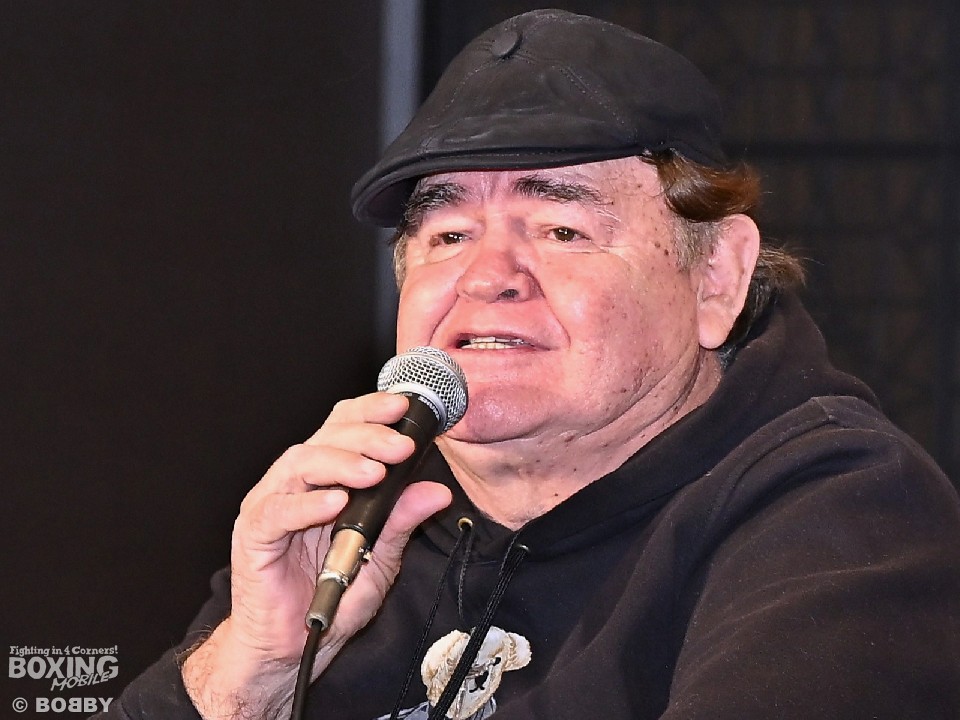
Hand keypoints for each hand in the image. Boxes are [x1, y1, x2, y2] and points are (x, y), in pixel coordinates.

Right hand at [182, 391, 452, 717]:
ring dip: (341, 463)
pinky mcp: (253, 535)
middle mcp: (296, 483)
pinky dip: (306, 505)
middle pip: (326, 438)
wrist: (290, 647)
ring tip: (374, 473)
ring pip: (300, 464)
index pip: (345, 427)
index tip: (406, 409)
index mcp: (325, 478)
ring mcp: (271, 505)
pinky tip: (334, 503)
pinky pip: (276, 511)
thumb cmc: (330, 596)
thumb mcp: (379, 558)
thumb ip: (402, 521)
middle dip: (367, 436)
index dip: (372, 412)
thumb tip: (437, 491)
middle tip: (401, 446)